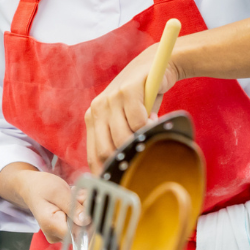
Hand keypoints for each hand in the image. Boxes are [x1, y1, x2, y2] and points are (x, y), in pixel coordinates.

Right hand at [0, 162, 86, 242]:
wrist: (32, 187)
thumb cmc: (41, 187)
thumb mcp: (58, 191)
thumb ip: (72, 207)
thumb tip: (86, 221)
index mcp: (51, 226)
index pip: (78, 231)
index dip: (86, 216)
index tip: (82, 199)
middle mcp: (55, 235)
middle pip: (82, 229)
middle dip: (85, 210)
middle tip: (77, 194)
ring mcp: (60, 235)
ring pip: (83, 225)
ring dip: (84, 208)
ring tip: (74, 195)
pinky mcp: (64, 232)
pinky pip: (80, 224)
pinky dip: (81, 210)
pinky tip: (74, 200)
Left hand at [85, 44, 180, 170]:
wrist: (156, 65)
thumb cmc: (142, 99)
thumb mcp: (125, 120)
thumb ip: (119, 140)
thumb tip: (120, 175)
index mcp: (93, 118)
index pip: (94, 156)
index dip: (107, 173)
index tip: (121, 183)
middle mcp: (97, 108)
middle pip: (107, 151)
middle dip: (127, 159)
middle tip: (143, 156)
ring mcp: (110, 98)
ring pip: (122, 138)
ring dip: (140, 141)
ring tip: (149, 132)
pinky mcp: (127, 90)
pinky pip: (138, 121)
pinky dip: (149, 125)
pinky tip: (154, 118)